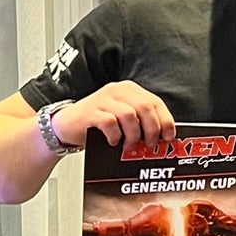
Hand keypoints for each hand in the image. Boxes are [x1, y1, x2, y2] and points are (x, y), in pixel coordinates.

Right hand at [55, 81, 175, 151]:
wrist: (67, 125)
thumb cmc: (97, 123)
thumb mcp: (122, 118)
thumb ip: (141, 121)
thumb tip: (163, 138)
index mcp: (129, 90)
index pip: (155, 102)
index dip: (165, 120)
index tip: (168, 137)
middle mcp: (117, 91)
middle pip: (145, 107)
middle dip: (152, 129)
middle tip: (149, 145)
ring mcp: (103, 100)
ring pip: (129, 115)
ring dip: (133, 135)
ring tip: (129, 145)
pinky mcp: (91, 112)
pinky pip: (110, 123)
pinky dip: (115, 136)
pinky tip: (113, 142)